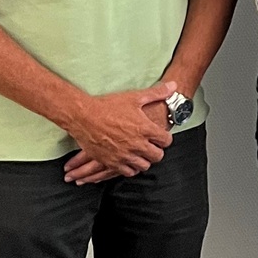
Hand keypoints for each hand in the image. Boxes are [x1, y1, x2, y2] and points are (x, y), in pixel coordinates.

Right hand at [62, 82, 177, 182]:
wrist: (83, 116)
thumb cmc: (108, 106)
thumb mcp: (134, 97)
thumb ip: (157, 93)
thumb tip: (173, 86)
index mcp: (145, 129)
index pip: (166, 141)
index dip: (165, 139)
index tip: (160, 136)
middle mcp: (137, 144)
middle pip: (157, 156)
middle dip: (157, 151)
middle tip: (152, 146)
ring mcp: (124, 155)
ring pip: (144, 166)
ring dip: (144, 160)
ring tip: (141, 153)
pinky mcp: (112, 162)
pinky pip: (128, 172)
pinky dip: (131, 167)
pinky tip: (129, 160)